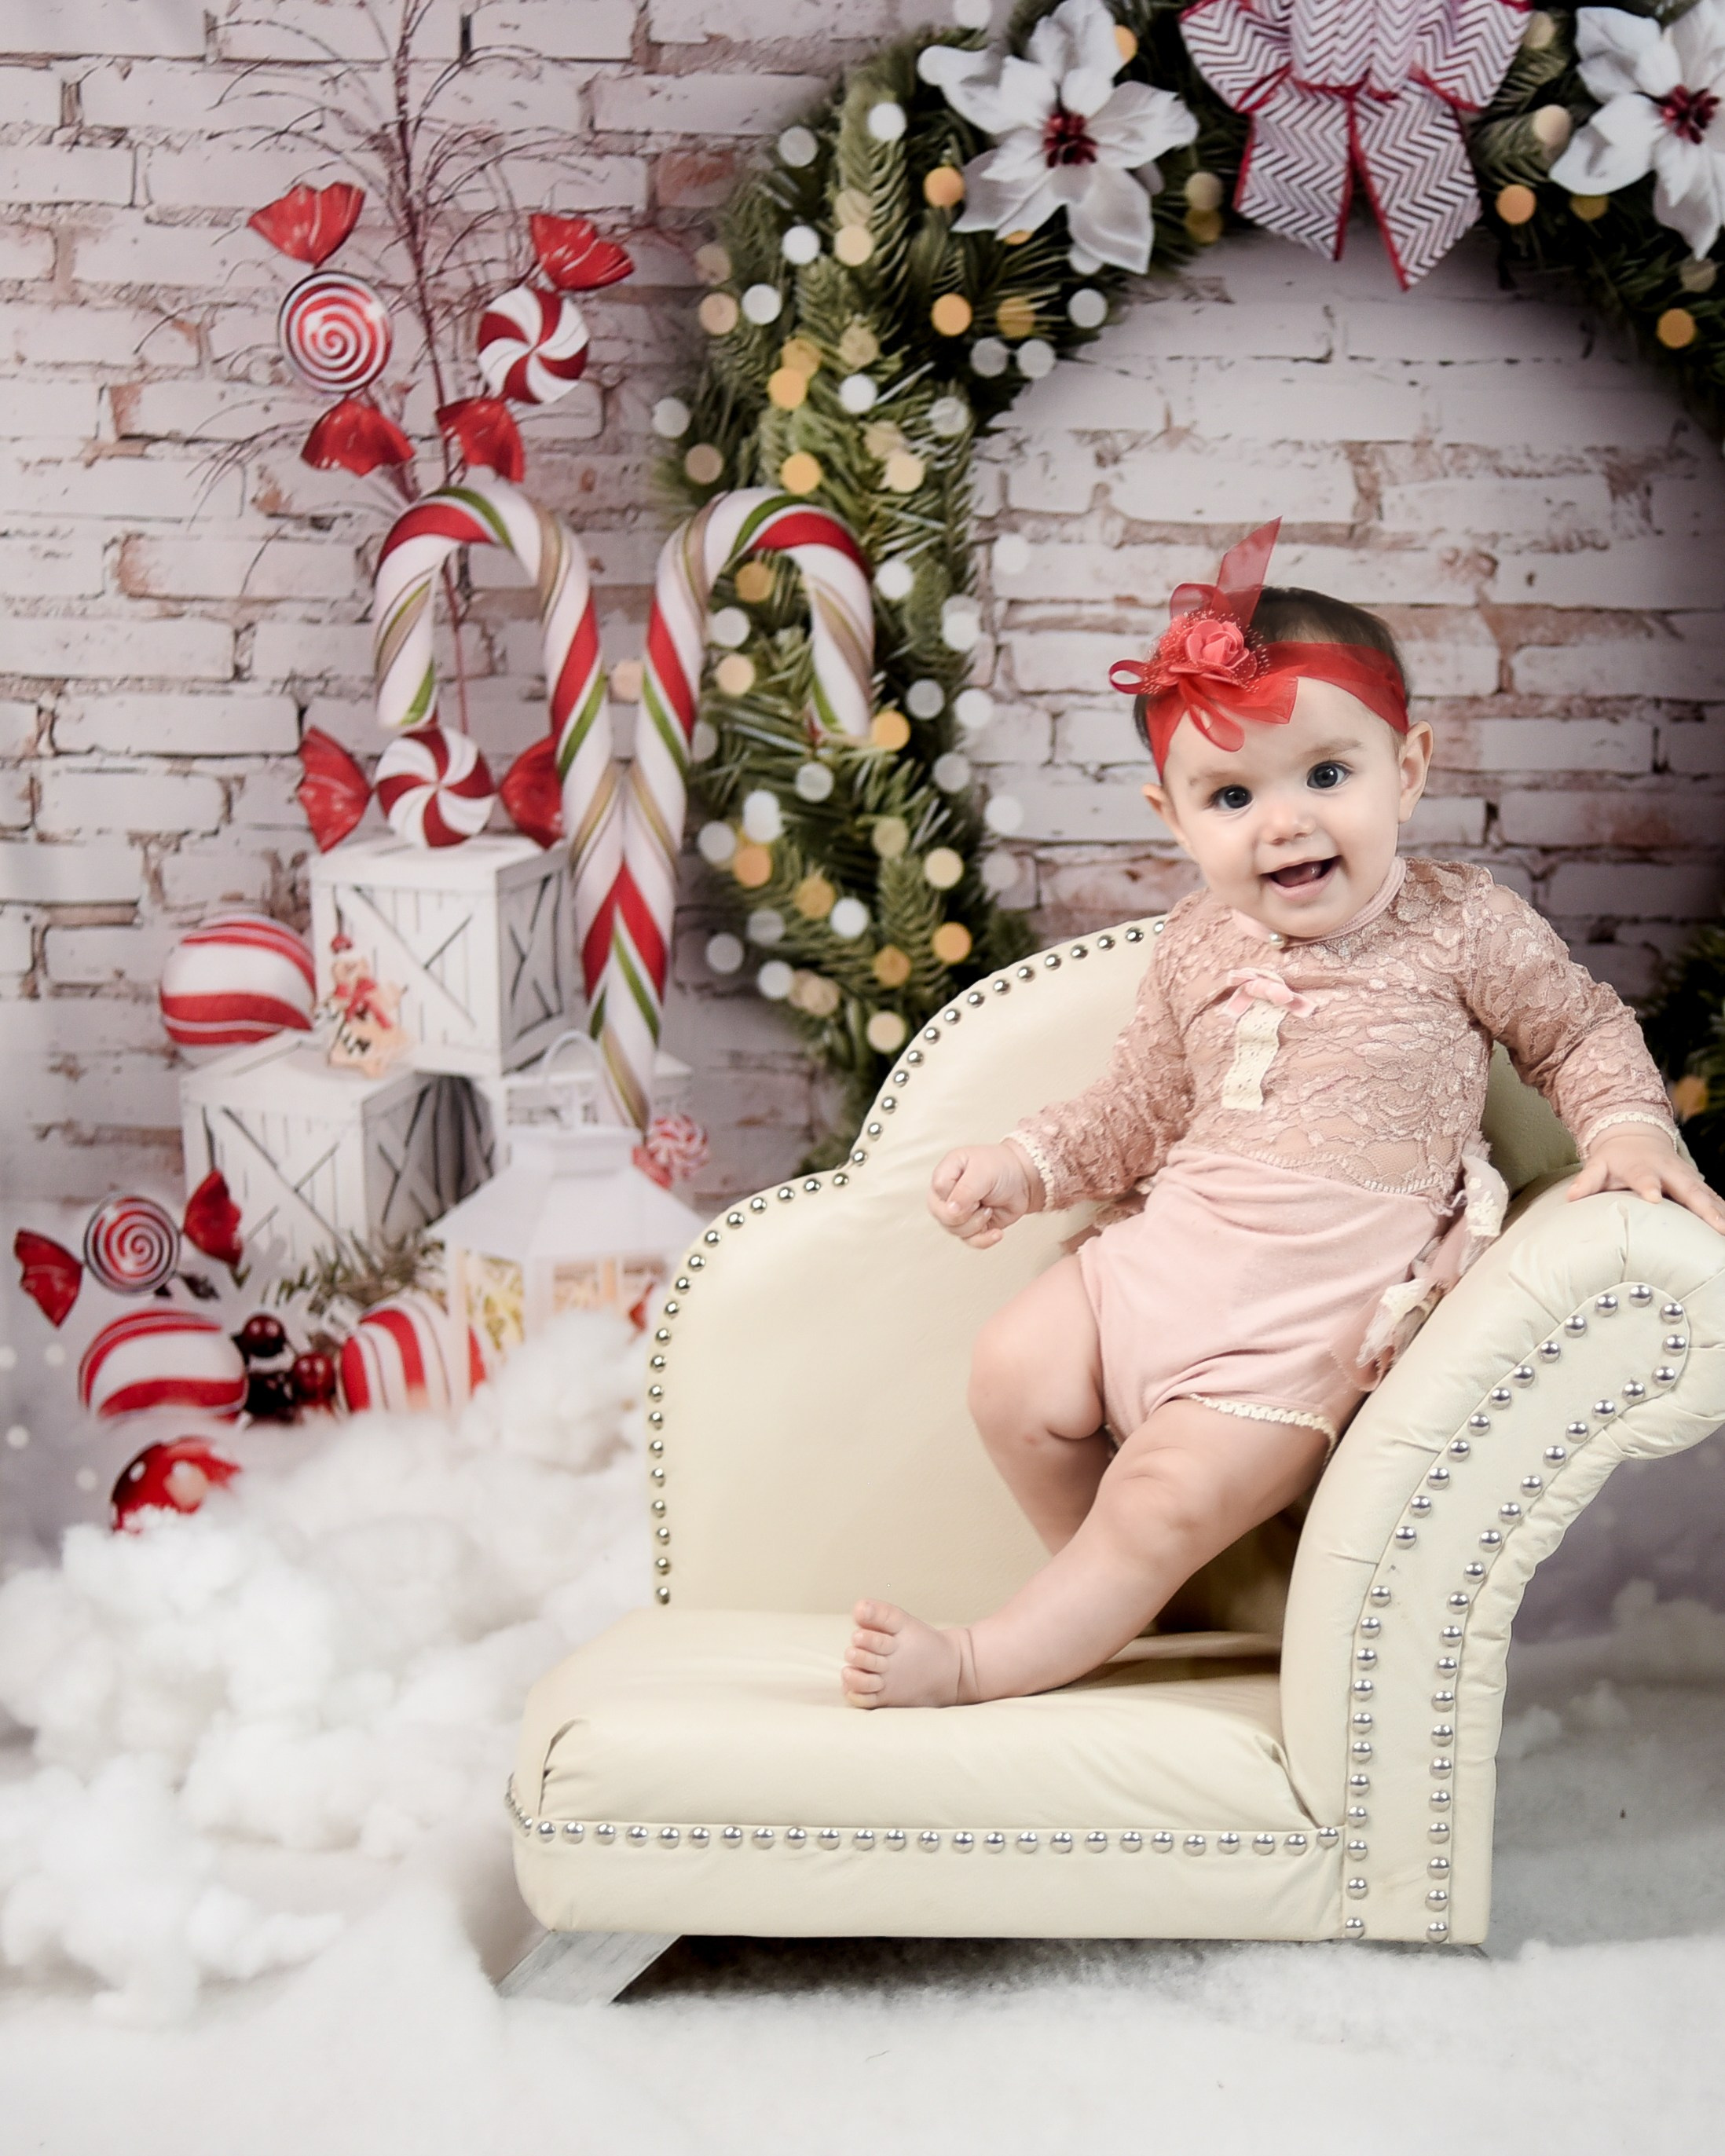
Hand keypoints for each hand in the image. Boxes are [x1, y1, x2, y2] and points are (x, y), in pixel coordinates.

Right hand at [928, 1140, 1043, 1248]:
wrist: (1023, 1179)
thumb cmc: (1001, 1167)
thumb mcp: (983, 1172)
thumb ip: (965, 1191)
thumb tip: (950, 1211)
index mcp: (945, 1174)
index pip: (939, 1190)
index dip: (957, 1194)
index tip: (974, 1186)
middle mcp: (946, 1195)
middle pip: (942, 1215)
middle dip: (966, 1213)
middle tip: (981, 1202)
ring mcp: (957, 1213)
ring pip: (955, 1230)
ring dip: (978, 1223)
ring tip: (989, 1209)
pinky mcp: (971, 1227)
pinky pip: (969, 1241)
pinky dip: (985, 1239)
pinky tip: (997, 1232)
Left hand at [1569, 1127, 1724, 1234]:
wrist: (1636, 1135)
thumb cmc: (1615, 1157)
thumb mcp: (1598, 1164)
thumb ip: (1587, 1181)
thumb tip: (1571, 1197)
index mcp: (1641, 1167)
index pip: (1644, 1177)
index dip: (1649, 1186)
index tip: (1653, 1198)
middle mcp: (1668, 1170)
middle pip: (1687, 1189)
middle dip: (1703, 1207)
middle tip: (1717, 1226)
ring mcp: (1685, 1176)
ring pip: (1706, 1195)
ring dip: (1719, 1212)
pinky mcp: (1695, 1182)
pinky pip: (1713, 1197)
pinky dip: (1722, 1210)